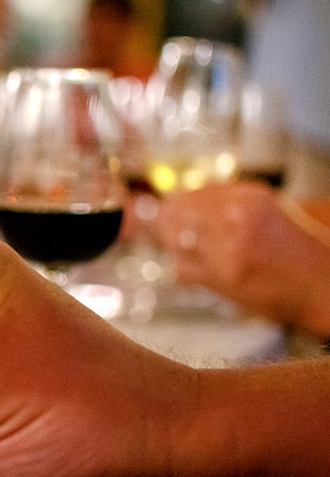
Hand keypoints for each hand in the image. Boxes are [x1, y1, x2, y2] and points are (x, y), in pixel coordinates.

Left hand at [154, 182, 329, 335]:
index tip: (169, 205)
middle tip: (162, 225)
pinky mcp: (222, 277)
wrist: (320, 287)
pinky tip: (193, 268)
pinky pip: (181, 268)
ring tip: (177, 245)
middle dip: (166, 219)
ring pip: (174, 238)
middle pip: (177, 211)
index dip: (177, 199)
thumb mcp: (267, 211)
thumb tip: (185, 196)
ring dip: (171, 243)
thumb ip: (228, 202)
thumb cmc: (296, 252)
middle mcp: (238, 217)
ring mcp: (228, 247)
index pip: (194, 190)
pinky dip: (182, 268)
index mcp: (250, 196)